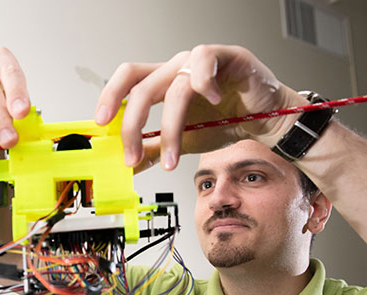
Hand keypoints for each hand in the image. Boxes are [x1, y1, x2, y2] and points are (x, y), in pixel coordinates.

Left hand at [95, 44, 305, 170]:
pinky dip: (205, 85)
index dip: (110, 97)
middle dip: (132, 127)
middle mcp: (177, 68)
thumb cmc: (226, 122)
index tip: (100, 124)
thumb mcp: (182, 142)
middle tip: (131, 156)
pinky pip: (205, 61)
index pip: (128, 80)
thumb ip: (154, 150)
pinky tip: (214, 104)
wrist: (266, 120)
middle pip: (142, 88)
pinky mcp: (227, 56)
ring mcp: (201, 60)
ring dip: (171, 128)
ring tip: (175, 157)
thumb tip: (127, 166)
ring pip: (173, 87)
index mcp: (163, 81)